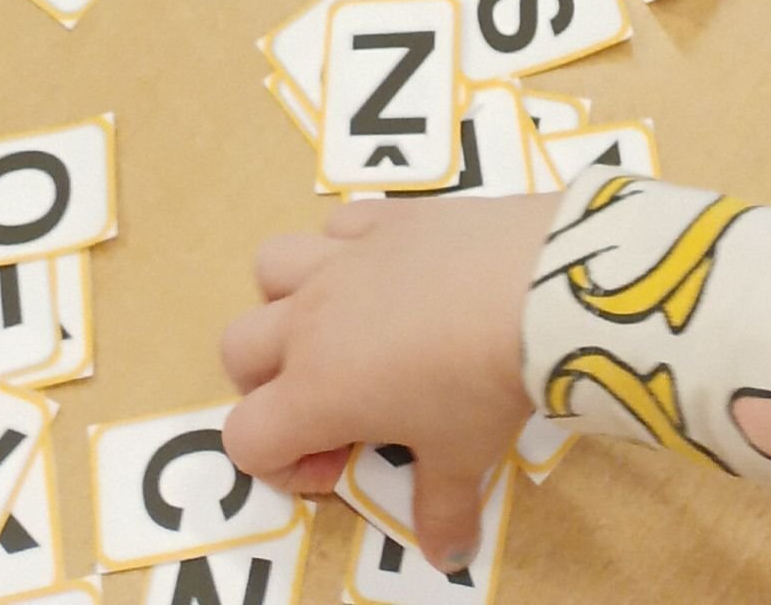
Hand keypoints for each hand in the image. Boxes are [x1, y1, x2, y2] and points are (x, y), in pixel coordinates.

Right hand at [219, 195, 553, 567]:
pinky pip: (335, 224)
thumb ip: (443, 509)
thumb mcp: (464, 457)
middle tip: (332, 403)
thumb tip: (448, 555)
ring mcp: (343, 259)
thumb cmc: (482, 382)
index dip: (281, 466)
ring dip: (289, 302)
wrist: (531, 285)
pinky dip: (345, 248)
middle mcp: (312, 319)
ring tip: (346, 328)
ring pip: (270, 269)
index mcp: (317, 389)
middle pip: (238, 348)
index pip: (246, 437)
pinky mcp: (384, 214)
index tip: (338, 466)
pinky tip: (389, 271)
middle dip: (268, 383)